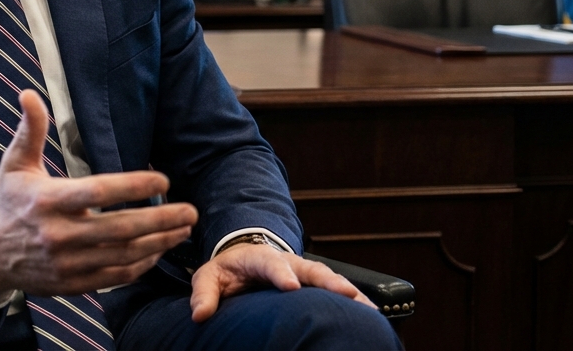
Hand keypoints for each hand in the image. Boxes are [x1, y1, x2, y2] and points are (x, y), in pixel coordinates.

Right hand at [0, 90, 198, 295]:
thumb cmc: (7, 202)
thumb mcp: (15, 164)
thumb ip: (31, 130)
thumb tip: (29, 93)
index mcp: (48, 201)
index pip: (99, 192)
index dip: (134, 185)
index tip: (162, 178)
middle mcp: (59, 234)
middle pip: (120, 229)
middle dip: (161, 220)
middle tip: (190, 211)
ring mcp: (66, 263)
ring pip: (122, 255)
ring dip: (158, 243)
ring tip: (183, 230)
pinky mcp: (71, 283)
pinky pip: (114, 277)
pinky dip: (140, 266)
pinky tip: (158, 251)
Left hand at [189, 242, 376, 321]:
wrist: (243, 257)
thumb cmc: (227, 271)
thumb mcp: (209, 277)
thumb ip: (205, 294)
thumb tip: (200, 315)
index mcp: (259, 257)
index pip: (271, 263)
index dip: (282, 274)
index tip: (291, 287)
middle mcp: (287, 261)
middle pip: (311, 269)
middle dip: (328, 280)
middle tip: (346, 293)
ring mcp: (304, 270)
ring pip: (329, 277)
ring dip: (348, 290)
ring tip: (369, 307)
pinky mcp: (314, 282)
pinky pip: (336, 289)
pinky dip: (354, 298)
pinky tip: (372, 312)